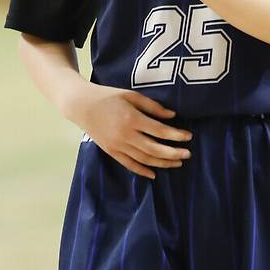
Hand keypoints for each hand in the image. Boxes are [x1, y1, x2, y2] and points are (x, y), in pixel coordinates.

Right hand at [65, 83, 192, 179]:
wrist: (80, 105)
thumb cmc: (108, 96)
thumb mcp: (131, 95)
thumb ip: (152, 106)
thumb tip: (172, 116)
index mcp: (132, 119)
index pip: (159, 131)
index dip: (176, 135)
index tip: (189, 137)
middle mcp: (125, 135)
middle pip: (154, 149)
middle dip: (173, 153)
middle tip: (188, 154)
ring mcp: (117, 146)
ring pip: (144, 160)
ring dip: (162, 163)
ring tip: (177, 163)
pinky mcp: (111, 152)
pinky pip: (129, 165)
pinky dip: (142, 171)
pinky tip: (154, 173)